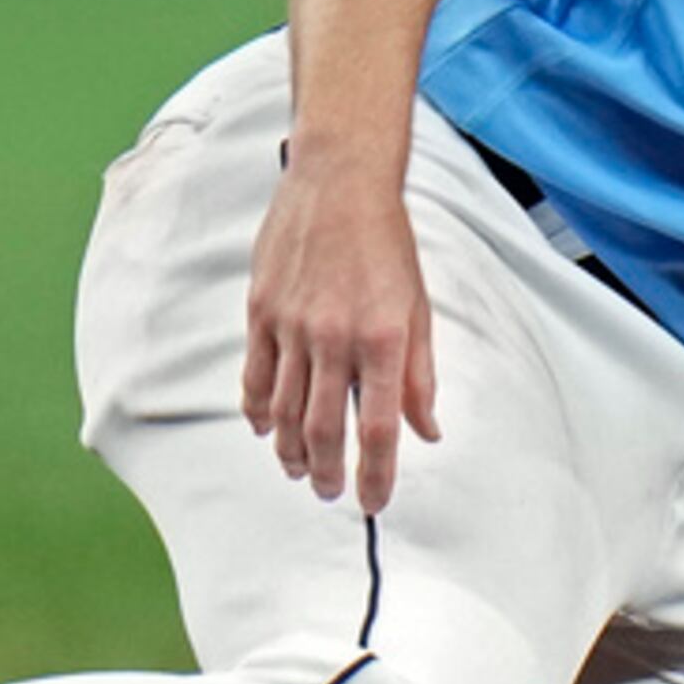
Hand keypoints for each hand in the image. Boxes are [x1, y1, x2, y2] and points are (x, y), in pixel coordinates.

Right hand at [239, 155, 441, 514]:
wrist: (340, 182)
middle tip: (330, 493)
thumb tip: (426, 430)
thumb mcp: (419, 308)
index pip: (379, 429)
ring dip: (291, 450)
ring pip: (285, 411)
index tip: (374, 501)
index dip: (376, 474)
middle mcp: (335, 338)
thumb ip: (420, 375)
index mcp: (384, 339)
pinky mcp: (262, 312)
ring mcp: (292, 326)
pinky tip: (265, 429)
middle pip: (325, 429)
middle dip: (328, 472)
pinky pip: (257, 376)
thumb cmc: (386, 242)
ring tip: (300, 470)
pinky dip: (259, 410)